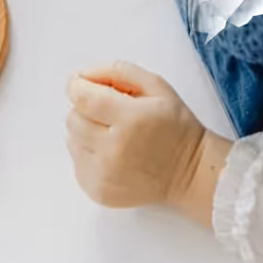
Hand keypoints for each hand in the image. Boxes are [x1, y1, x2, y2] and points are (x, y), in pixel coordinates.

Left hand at [66, 62, 231, 224]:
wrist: (190, 173)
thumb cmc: (174, 124)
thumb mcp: (155, 85)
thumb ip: (117, 71)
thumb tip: (82, 75)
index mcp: (130, 118)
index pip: (81, 98)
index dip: (77, 86)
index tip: (82, 84)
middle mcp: (114, 149)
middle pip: (73, 118)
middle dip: (86, 109)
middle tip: (108, 112)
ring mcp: (105, 174)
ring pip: (72, 140)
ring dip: (86, 132)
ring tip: (111, 134)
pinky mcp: (99, 191)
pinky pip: (77, 163)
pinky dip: (88, 154)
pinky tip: (110, 154)